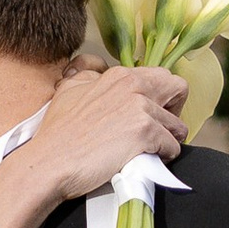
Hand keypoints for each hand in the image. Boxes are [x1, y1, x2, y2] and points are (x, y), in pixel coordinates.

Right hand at [14, 58, 187, 209]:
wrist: (50, 161)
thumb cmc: (58, 132)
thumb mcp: (70, 88)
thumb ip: (89, 72)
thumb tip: (99, 66)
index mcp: (119, 75)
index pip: (161, 76)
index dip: (161, 97)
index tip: (151, 114)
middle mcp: (133, 85)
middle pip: (178, 89)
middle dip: (174, 110)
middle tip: (160, 130)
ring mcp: (140, 108)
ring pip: (177, 125)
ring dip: (167, 140)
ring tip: (149, 151)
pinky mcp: (144, 132)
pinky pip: (172, 146)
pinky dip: (163, 156)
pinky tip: (146, 160)